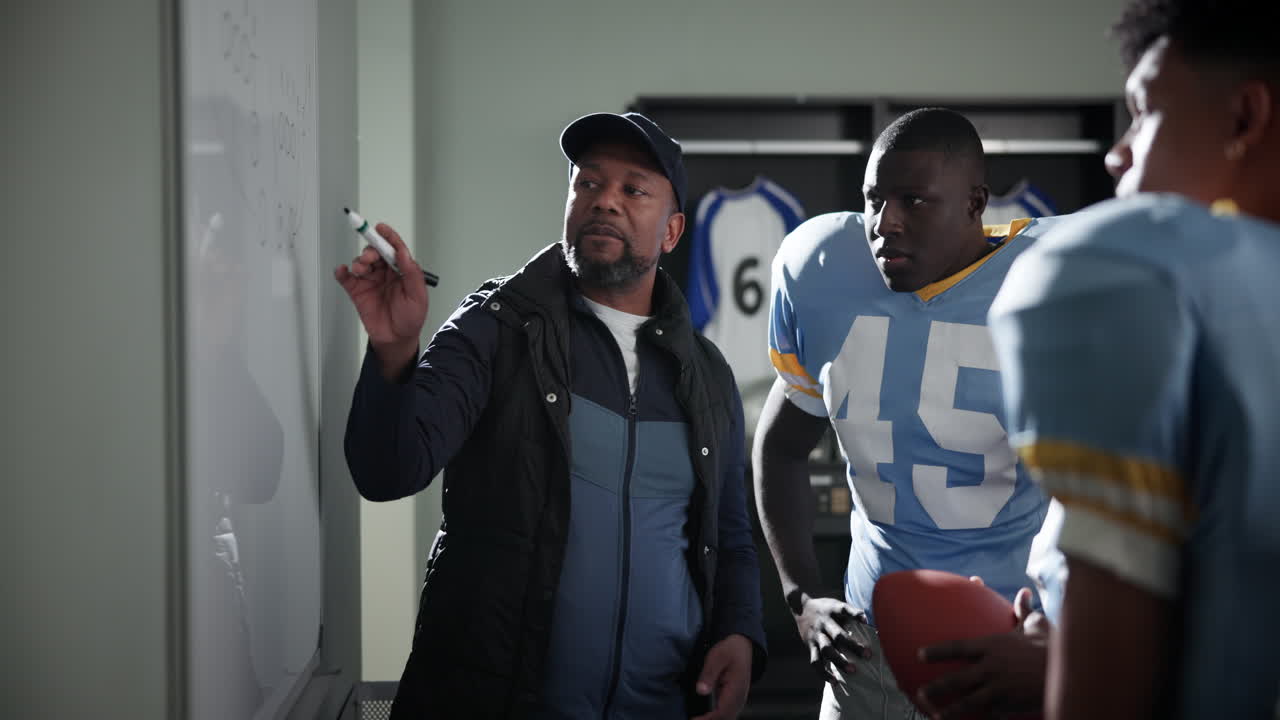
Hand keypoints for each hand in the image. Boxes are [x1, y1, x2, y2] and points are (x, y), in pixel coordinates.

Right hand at [333, 222, 427, 377]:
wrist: (396, 339)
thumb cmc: (410, 318)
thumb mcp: (418, 296)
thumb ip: (412, 274)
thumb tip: (404, 253)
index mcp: (401, 270)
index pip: (394, 248)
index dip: (388, 236)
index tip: (381, 228)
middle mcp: (385, 272)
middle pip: (375, 252)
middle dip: (371, 250)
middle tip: (370, 258)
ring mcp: (370, 281)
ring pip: (361, 262)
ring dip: (359, 261)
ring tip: (361, 268)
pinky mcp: (357, 292)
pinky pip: (346, 278)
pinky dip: (342, 272)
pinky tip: (342, 271)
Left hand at [691, 633, 752, 719]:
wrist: (742, 646)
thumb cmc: (730, 650)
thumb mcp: (717, 657)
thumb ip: (709, 674)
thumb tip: (701, 690)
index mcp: (736, 689)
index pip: (721, 712)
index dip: (707, 719)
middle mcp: (739, 698)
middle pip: (724, 718)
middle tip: (693, 718)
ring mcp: (738, 700)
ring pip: (726, 717)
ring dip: (712, 718)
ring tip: (697, 717)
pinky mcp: (734, 700)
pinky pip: (726, 713)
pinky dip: (715, 716)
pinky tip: (704, 714)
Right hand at [793, 594, 872, 684]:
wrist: (801, 607)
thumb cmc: (826, 608)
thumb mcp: (836, 604)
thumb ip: (850, 612)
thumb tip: (870, 622)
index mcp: (832, 610)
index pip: (844, 609)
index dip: (855, 614)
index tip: (865, 620)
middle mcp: (824, 623)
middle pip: (838, 635)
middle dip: (852, 645)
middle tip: (867, 655)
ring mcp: (816, 635)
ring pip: (826, 649)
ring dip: (839, 661)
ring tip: (852, 671)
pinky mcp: (810, 645)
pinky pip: (815, 661)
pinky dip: (824, 673)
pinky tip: (834, 681)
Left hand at [915, 587, 1048, 718]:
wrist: (1071, 672)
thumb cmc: (1051, 646)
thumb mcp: (1036, 625)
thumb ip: (1024, 611)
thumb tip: (1025, 592)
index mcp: (991, 646)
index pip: (957, 648)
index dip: (936, 651)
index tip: (919, 654)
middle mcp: (990, 668)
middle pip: (956, 680)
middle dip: (936, 687)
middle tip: (921, 692)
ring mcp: (999, 689)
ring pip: (968, 702)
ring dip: (950, 710)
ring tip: (935, 715)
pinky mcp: (1010, 706)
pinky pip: (988, 715)